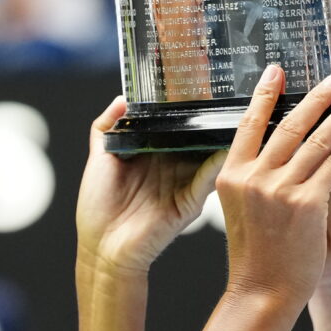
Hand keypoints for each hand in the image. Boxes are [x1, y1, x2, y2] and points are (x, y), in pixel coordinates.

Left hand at [75, 96, 226, 275]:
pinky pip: (207, 180)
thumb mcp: (99, 159)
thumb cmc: (98, 208)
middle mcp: (172, 166)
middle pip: (196, 137)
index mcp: (154, 155)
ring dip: (220, 137)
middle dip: (208, 118)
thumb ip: (107, 128)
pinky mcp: (189, 202)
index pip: (175, 126)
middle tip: (222, 90)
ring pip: (208, 155)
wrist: (102, 248)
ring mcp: (183, 184)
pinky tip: (226, 145)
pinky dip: (218, 163)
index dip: (184, 107)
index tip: (196, 82)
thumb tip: (123, 99)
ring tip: (232, 112)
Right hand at [217, 66, 330, 303]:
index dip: (265, 95)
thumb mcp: (241, 211)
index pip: (249, 124)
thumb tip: (265, 151)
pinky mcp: (307, 204)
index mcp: (232, 176)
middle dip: (317, 98)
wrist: (264, 294)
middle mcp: (253, 178)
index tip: (277, 71)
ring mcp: (279, 190)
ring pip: (317, 140)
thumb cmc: (256, 256)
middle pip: (288, 126)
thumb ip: (251, 179)